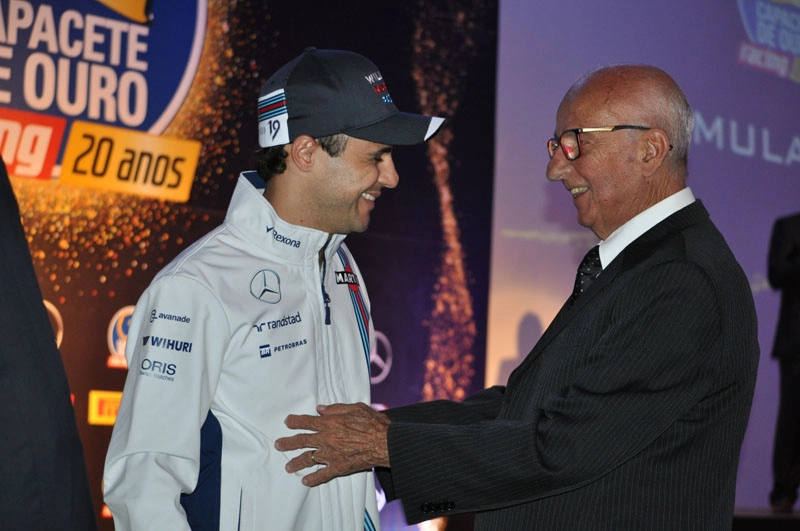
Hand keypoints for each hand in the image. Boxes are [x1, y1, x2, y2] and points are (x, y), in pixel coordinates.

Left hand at [274, 402, 390, 485]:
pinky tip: (305, 481)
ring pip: (307, 459)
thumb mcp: (356, 408)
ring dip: (296, 463)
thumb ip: (337, 408)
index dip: (295, 421)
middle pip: (301, 440)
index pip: (307, 421)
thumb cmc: (374, 423)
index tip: (287, 422)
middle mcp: (327, 438)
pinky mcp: (339, 467)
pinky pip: (322, 475)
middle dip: (288, 443)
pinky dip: (313, 479)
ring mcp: (331, 454)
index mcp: (330, 422)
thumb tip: (321, 408)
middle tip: (279, 445)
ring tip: (288, 467)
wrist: (386, 442)